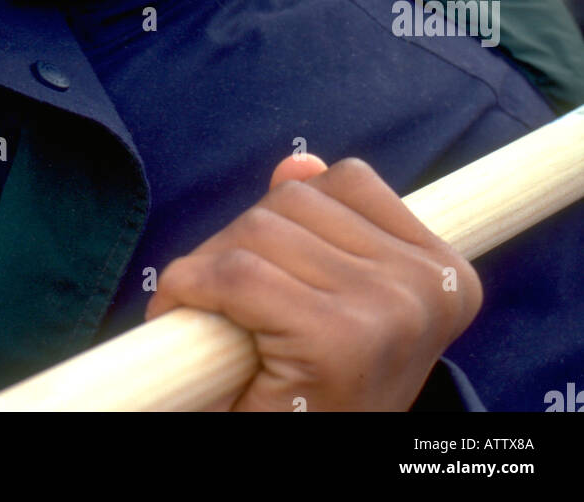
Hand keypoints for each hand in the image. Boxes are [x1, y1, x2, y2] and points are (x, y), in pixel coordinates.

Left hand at [144, 152, 482, 411]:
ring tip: (219, 321)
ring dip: (212, 267)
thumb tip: (300, 165)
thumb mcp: (332, 306)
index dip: (290, 218)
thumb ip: (323, 230)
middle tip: (233, 306)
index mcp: (446, 274)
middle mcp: (428, 288)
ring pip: (258, 228)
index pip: (347, 183)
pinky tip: (189, 319)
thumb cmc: (316, 394)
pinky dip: (191, 288)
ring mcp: (388, 311)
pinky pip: (235, 273)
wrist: (295, 470)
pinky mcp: (336, 340)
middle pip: (294, 200)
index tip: (277, 275)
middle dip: (243, 242)